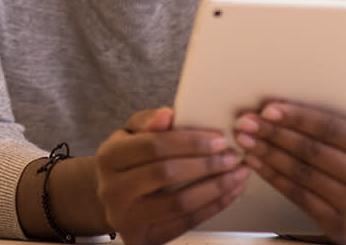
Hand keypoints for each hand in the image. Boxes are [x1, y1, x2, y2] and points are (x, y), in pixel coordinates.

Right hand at [94, 107, 249, 244]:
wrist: (113, 199)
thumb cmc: (127, 162)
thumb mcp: (130, 135)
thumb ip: (148, 122)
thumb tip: (167, 115)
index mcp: (108, 157)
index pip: (154, 145)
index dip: (190, 142)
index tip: (218, 139)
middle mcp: (113, 190)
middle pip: (167, 174)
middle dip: (206, 164)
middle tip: (232, 157)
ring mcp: (128, 218)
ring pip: (181, 202)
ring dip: (216, 188)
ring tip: (237, 174)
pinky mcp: (145, 238)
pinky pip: (187, 222)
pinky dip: (213, 206)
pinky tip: (229, 193)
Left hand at [234, 73, 345, 243]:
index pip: (332, 129)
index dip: (298, 118)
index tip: (268, 108)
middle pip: (312, 151)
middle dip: (274, 134)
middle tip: (246, 121)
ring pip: (301, 174)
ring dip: (268, 154)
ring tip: (244, 138)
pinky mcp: (339, 224)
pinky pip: (298, 196)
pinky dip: (272, 177)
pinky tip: (255, 162)